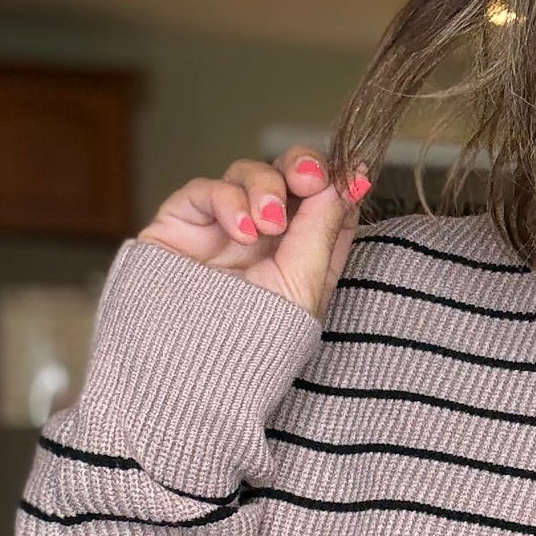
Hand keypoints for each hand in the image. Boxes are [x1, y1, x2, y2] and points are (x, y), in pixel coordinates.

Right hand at [135, 146, 371, 320]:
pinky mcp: (184, 222)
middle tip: (310, 179)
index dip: (338, 180)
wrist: (187, 368)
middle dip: (303, 167)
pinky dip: (227, 201)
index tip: (351, 174)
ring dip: (265, 188)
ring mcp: (223, 226)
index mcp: (301, 254)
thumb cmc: (250, 341)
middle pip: (288, 176)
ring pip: (249, 173)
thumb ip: (323, 228)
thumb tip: (351, 177)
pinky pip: (207, 189)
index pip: (326, 201)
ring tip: (268, 225)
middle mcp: (264, 236)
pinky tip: (239, 232)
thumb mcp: (302, 285)